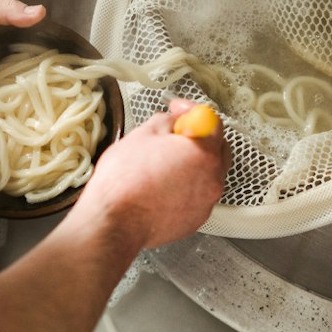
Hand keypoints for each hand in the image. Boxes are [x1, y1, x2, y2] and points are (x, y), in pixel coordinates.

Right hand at [79, 101, 226, 250]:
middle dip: (197, 138)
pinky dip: (184, 189)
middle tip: (173, 136)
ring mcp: (205, 203)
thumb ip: (167, 121)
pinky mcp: (194, 220)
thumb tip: (172, 122)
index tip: (177, 111)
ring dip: (191, 166)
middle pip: (217, 149)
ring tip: (161, 166)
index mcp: (203, 153)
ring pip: (207, 175)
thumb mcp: (142, 134)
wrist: (114, 221)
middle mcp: (212, 179)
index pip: (211, 120)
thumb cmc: (124, 183)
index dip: (191, 110)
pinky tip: (161, 188)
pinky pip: (196, 197)